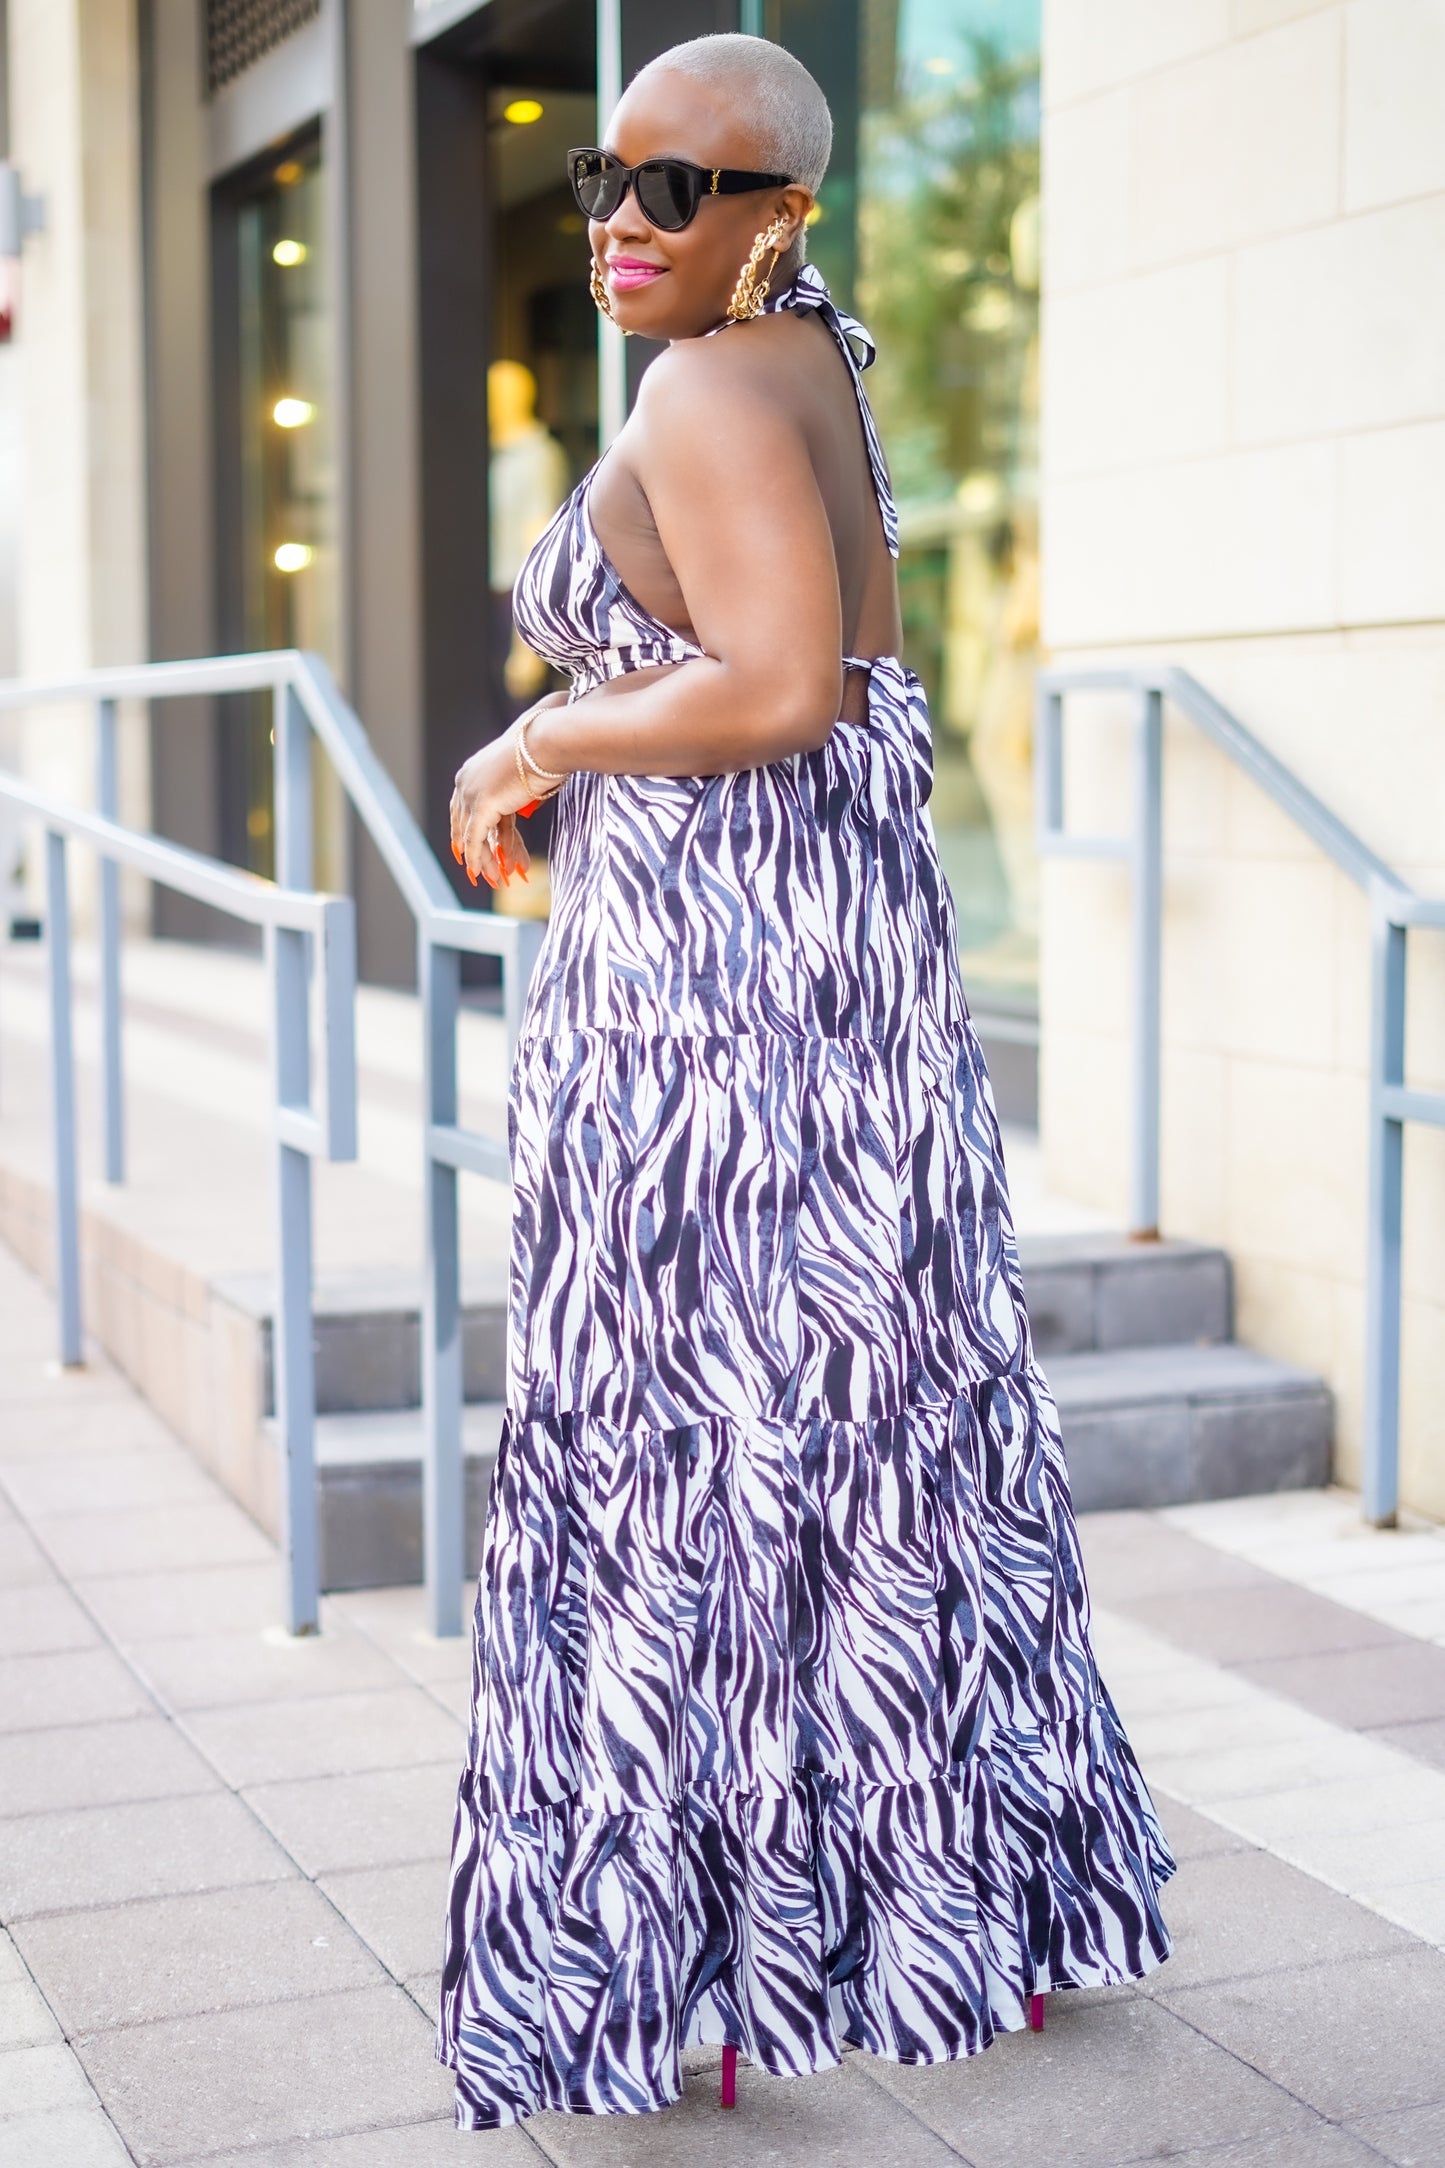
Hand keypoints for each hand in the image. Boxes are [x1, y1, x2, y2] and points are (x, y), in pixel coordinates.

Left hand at [449, 692, 569, 890]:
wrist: (546, 742)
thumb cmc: (542, 750)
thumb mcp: (523, 772)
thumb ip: (515, 791)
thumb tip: (524, 801)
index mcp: (471, 771)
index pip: (463, 808)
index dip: (466, 832)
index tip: (470, 849)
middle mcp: (465, 781)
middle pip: (464, 824)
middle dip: (474, 849)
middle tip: (481, 869)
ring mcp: (471, 793)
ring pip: (472, 835)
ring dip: (484, 860)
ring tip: (494, 878)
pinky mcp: (483, 805)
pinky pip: (476, 839)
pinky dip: (477, 858)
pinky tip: (480, 872)